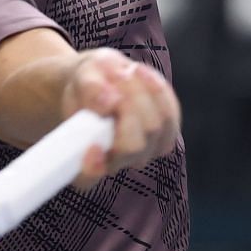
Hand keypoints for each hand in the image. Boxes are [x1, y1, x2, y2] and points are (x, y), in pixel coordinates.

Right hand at [61, 48, 181, 183]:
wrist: (103, 79)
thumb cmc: (88, 83)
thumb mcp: (81, 77)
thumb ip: (89, 91)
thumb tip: (108, 103)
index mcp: (85, 158)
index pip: (87, 178)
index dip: (92, 169)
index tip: (92, 148)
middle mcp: (115, 161)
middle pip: (132, 146)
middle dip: (127, 107)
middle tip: (114, 78)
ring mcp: (144, 151)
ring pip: (154, 127)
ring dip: (141, 94)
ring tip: (124, 72)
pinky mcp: (165, 134)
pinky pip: (169, 113)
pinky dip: (157, 91)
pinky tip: (141, 74)